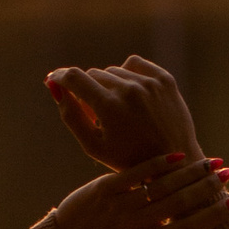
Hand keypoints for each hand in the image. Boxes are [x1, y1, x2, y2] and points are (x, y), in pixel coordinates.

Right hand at [45, 54, 201, 171]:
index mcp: (109, 107)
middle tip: (96, 113)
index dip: (60, 76)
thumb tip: (53, 86)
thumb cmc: (129, 160)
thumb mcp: (94, 145)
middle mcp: (129, 90)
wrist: (175, 164)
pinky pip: (134, 64)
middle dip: (89, 90)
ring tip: (118, 109)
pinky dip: (128, 75)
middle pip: (94, 75)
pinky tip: (130, 93)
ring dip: (110, 86)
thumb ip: (70, 115)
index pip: (74, 77)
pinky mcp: (164, 78)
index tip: (54, 80)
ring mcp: (149, 82)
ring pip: (114, 71)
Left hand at [51, 153, 228, 228]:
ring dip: (190, 172)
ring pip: (162, 186)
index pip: (189, 228)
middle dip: (208, 188)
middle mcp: (137, 224)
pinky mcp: (106, 187)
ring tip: (212, 162)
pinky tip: (178, 156)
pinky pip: (136, 173)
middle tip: (228, 174)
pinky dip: (158, 163)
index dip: (215, 215)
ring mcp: (121, 204)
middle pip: (180, 203)